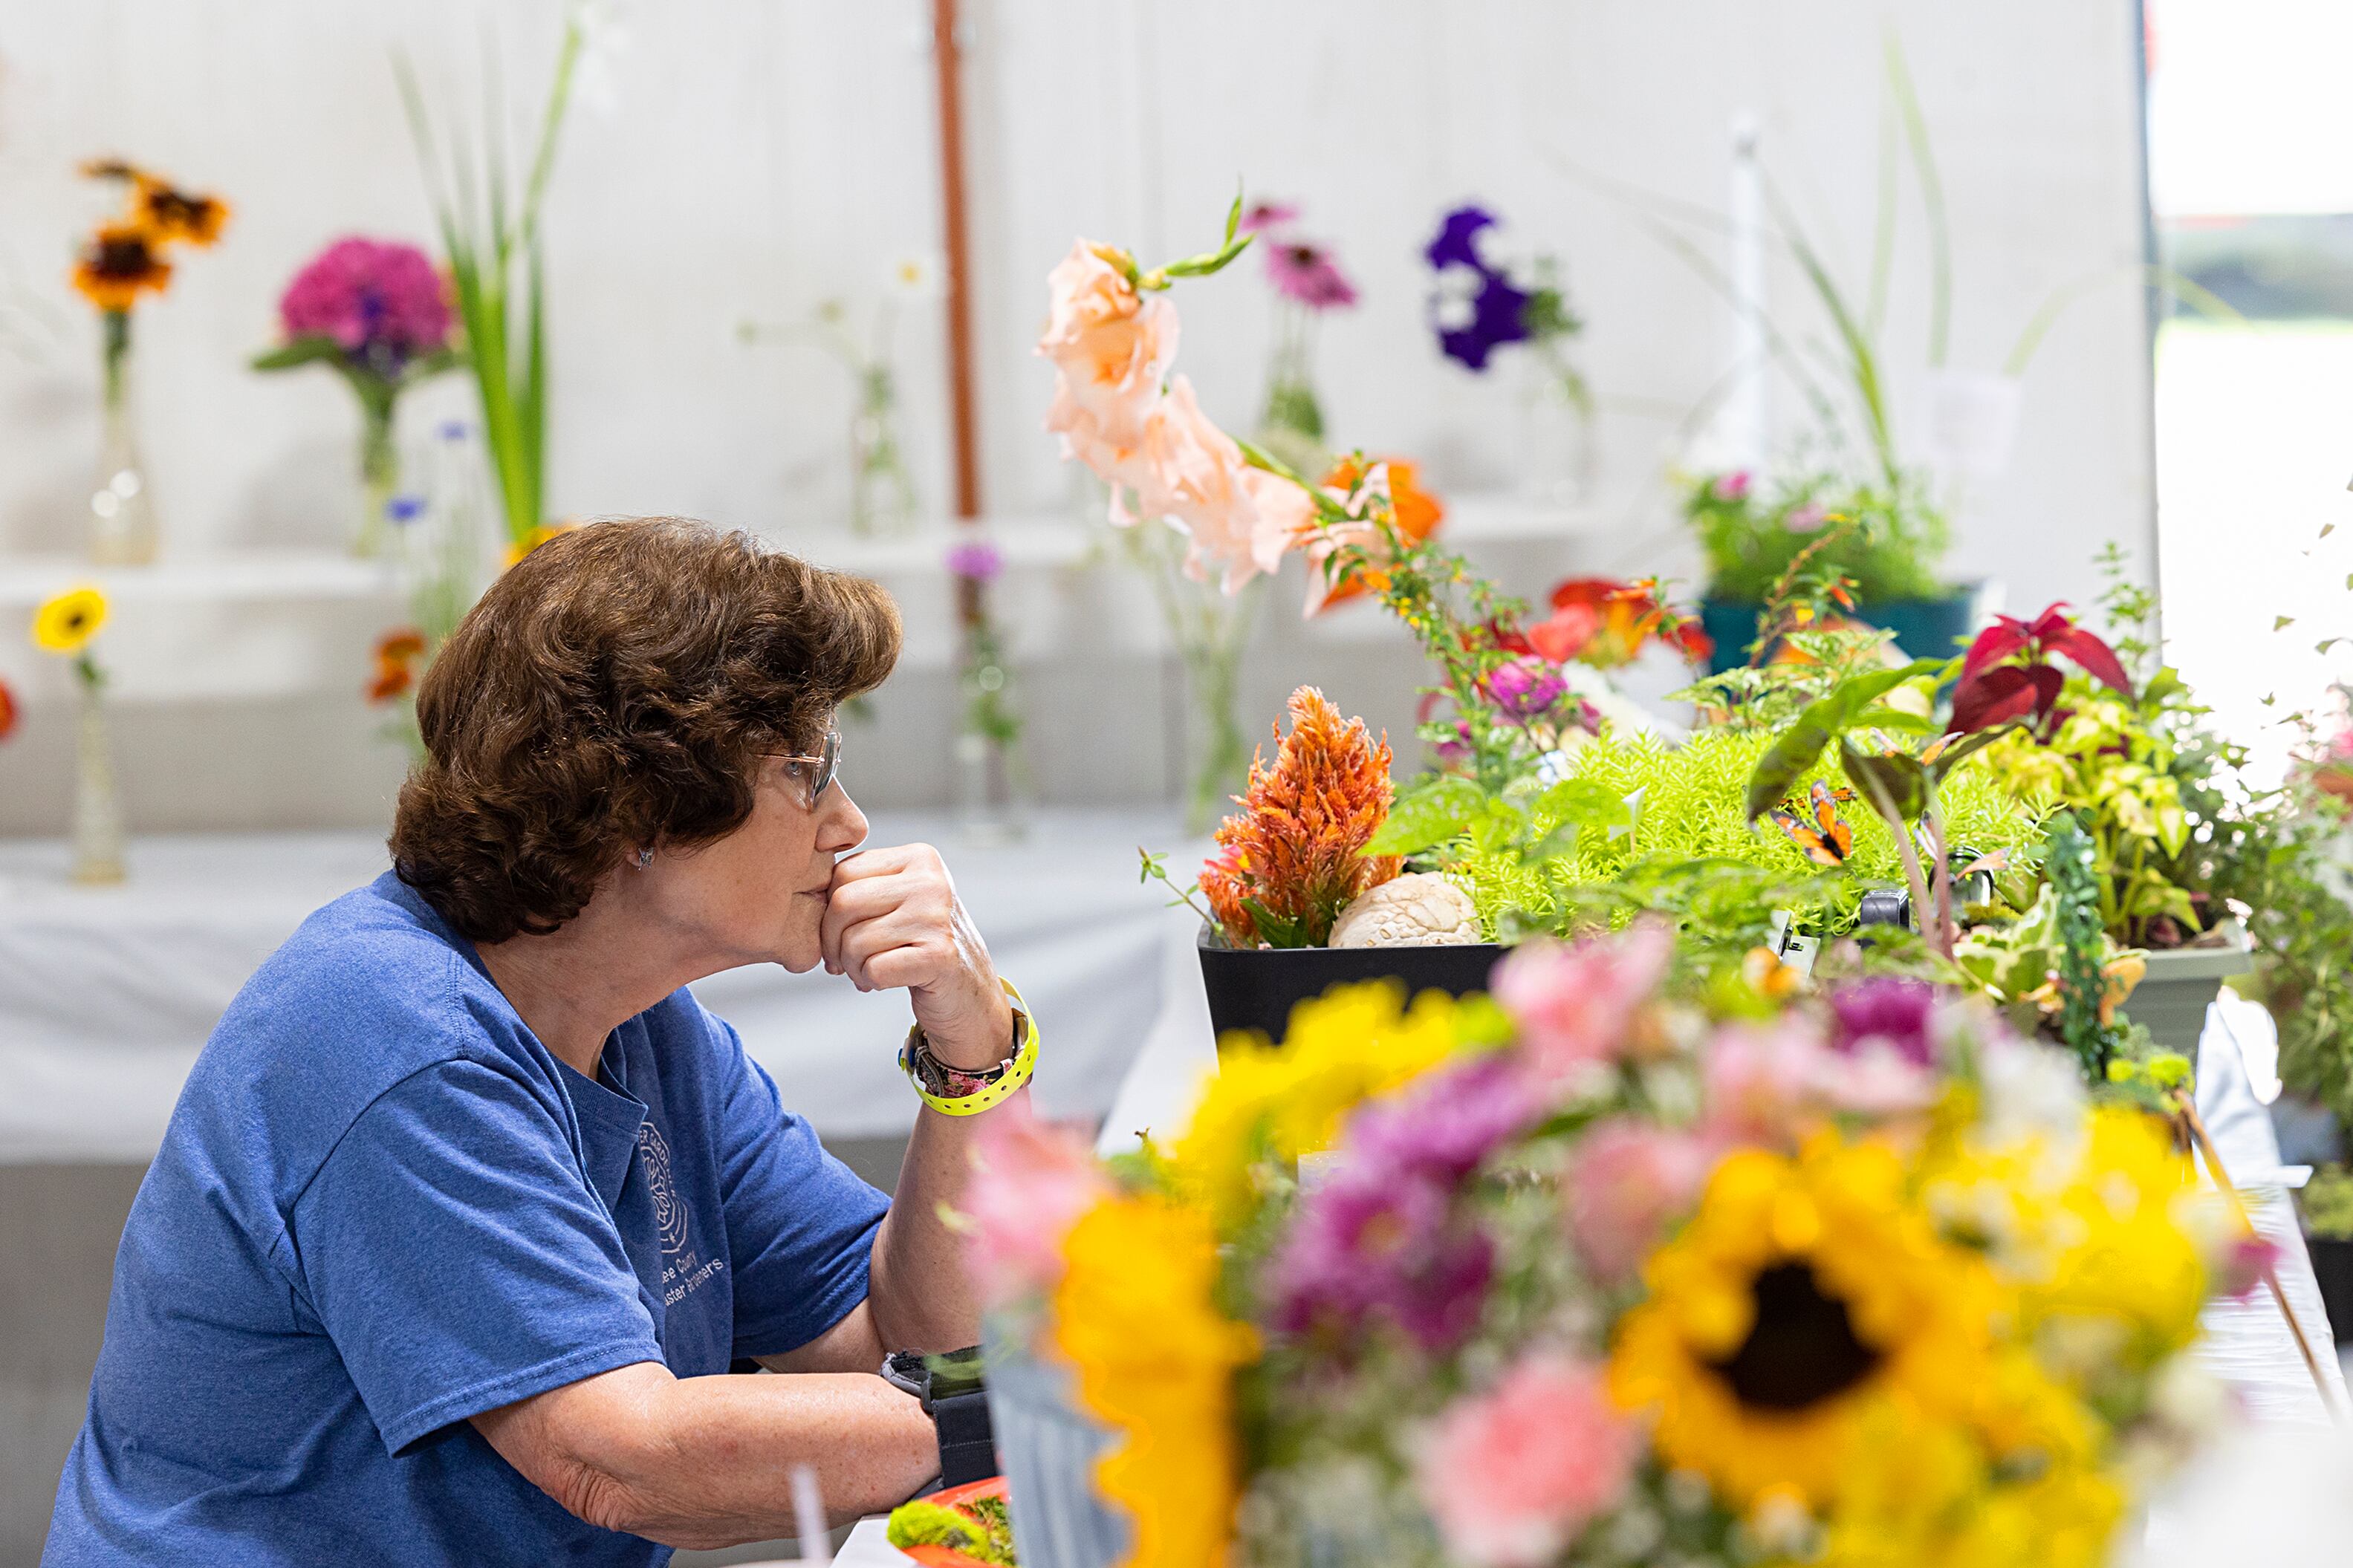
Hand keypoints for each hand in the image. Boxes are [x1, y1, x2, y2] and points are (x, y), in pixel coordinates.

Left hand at [820, 843, 1013, 1071]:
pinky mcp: (940, 957)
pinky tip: (882, 982)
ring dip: (851, 966)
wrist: (969, 992)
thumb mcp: (898, 900)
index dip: (827, 910)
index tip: (838, 934)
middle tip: (841, 961)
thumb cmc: (921, 944)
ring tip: (867, 972)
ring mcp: (937, 918)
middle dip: (831, 940)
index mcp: (919, 857)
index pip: (842, 873)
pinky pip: (874, 969)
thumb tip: (805, 891)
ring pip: (854, 940)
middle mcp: (931, 881)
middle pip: (842, 903)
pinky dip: (869, 982)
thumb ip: (862, 886)